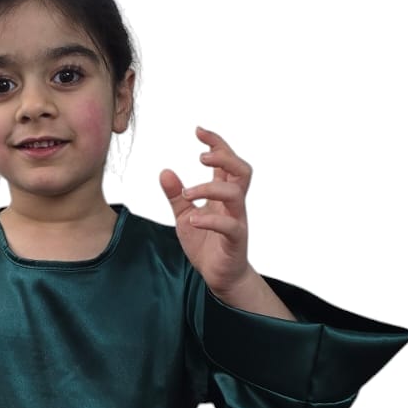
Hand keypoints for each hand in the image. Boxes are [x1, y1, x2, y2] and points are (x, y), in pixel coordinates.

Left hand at [159, 126, 254, 296]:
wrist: (218, 276)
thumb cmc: (206, 244)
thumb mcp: (184, 216)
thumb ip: (176, 195)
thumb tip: (164, 171)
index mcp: (222, 195)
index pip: (226, 162)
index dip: (216, 143)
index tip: (198, 130)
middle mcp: (233, 204)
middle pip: (242, 170)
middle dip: (224, 156)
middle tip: (201, 155)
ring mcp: (237, 221)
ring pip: (236, 194)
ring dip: (210, 188)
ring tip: (187, 193)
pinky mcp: (235, 240)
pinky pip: (230, 225)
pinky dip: (210, 219)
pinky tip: (193, 219)